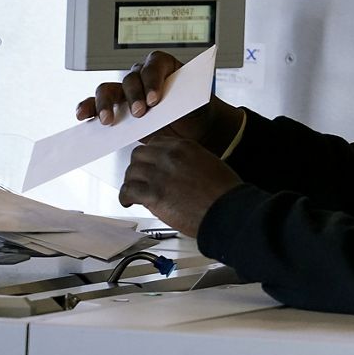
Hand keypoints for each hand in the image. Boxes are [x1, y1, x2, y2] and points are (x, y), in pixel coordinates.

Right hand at [73, 51, 241, 150]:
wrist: (192, 127)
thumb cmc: (195, 111)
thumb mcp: (196, 103)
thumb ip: (185, 99)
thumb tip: (175, 103)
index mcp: (164, 66)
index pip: (154, 66)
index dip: (152, 81)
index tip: (155, 100)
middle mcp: (142, 75)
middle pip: (130, 79)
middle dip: (133, 95)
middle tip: (140, 113)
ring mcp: (126, 91)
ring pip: (108, 89)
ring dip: (106, 103)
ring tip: (108, 121)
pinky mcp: (115, 107)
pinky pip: (96, 103)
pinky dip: (88, 107)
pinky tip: (83, 116)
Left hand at [119, 137, 242, 237]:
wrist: (228, 211)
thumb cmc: (224, 193)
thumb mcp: (210, 164)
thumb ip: (188, 161)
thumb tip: (176, 169)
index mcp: (184, 147)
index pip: (155, 143)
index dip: (150, 156)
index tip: (149, 164)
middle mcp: (170, 157)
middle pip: (139, 155)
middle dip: (138, 167)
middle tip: (140, 178)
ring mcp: (160, 174)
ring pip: (131, 172)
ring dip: (131, 182)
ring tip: (134, 192)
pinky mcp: (153, 194)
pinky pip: (128, 191)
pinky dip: (125, 197)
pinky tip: (129, 202)